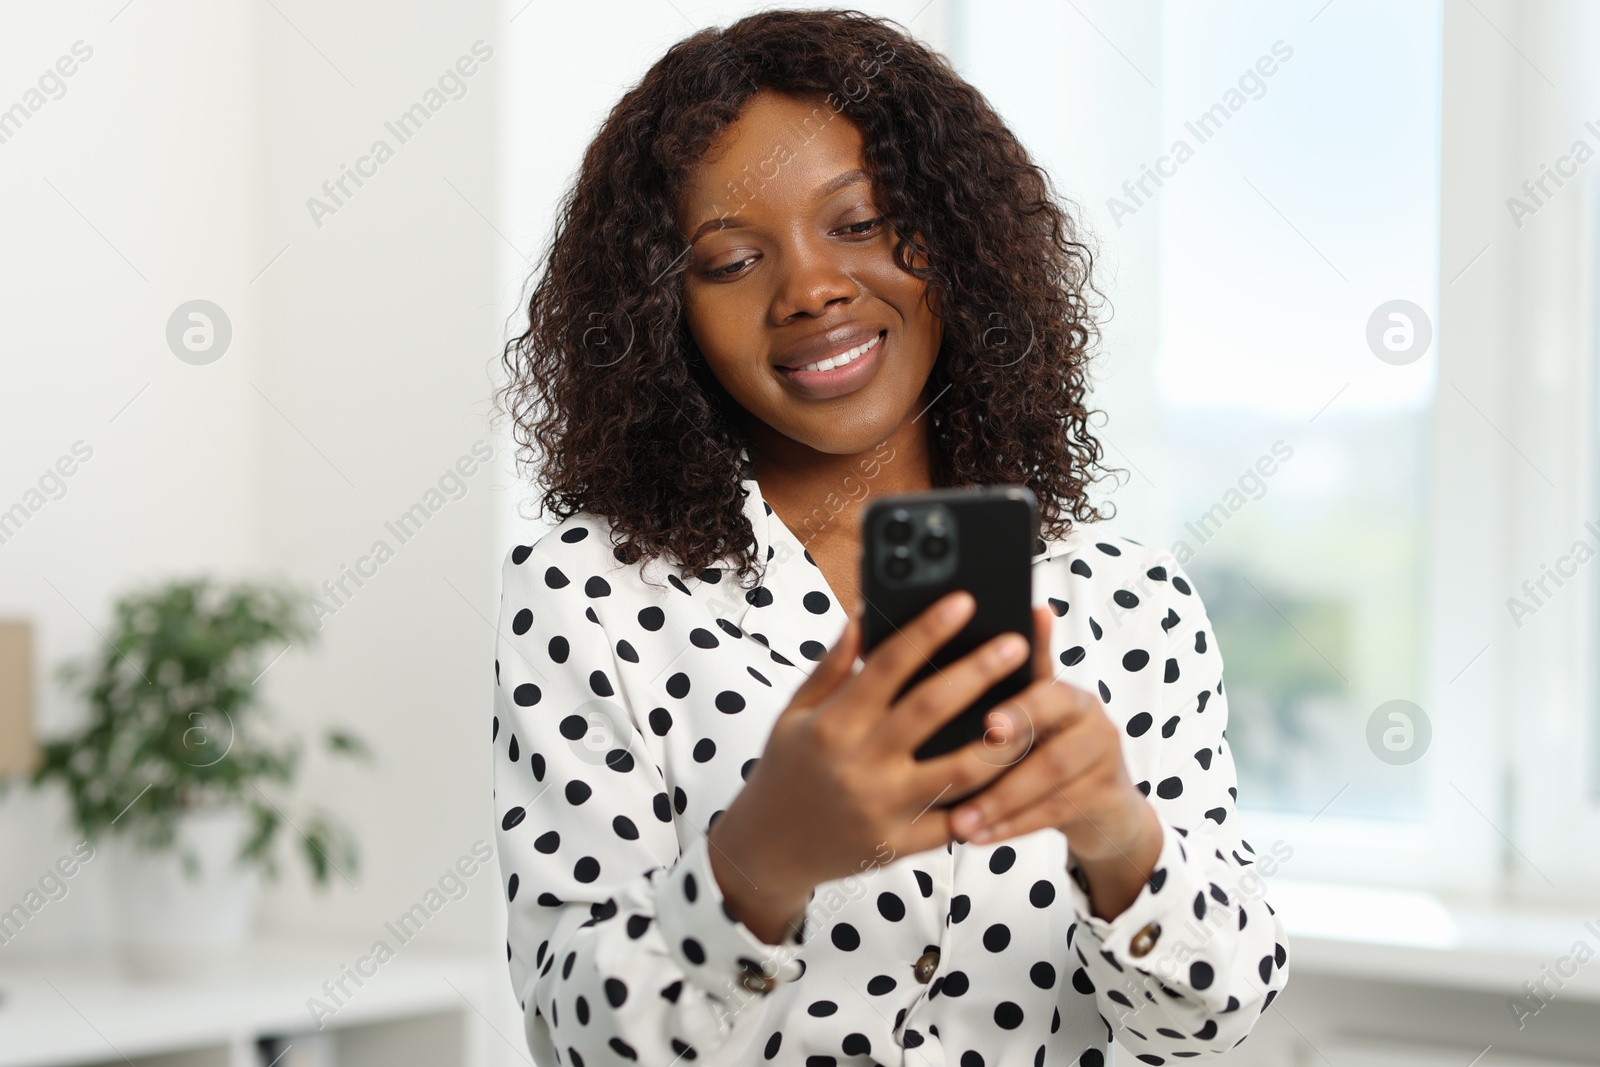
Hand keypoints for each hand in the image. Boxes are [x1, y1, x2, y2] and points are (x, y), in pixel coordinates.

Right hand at [707, 590, 1030, 942]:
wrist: (767, 851)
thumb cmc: (785, 771)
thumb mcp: (794, 714)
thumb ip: (830, 667)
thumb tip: (863, 616)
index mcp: (832, 724)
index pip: (887, 665)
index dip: (928, 630)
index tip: (964, 602)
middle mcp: (858, 764)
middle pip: (930, 709)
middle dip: (978, 672)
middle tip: (1016, 644)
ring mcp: (882, 808)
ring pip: (959, 771)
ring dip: (1001, 740)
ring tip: (1033, 709)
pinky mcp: (900, 845)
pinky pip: (957, 819)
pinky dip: (990, 796)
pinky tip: (1018, 769)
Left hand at [945, 605, 1163, 919]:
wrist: (1107, 805)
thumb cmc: (1052, 748)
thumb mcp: (1035, 715)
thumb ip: (1013, 682)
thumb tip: (998, 623)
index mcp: (1070, 693)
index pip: (1047, 692)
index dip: (1019, 709)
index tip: (987, 724)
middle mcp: (1096, 721)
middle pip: (1050, 743)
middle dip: (1002, 762)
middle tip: (960, 774)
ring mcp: (1106, 762)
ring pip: (1049, 783)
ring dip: (999, 803)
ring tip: (959, 821)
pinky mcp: (1107, 798)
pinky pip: (1055, 813)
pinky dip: (1013, 826)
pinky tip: (978, 836)